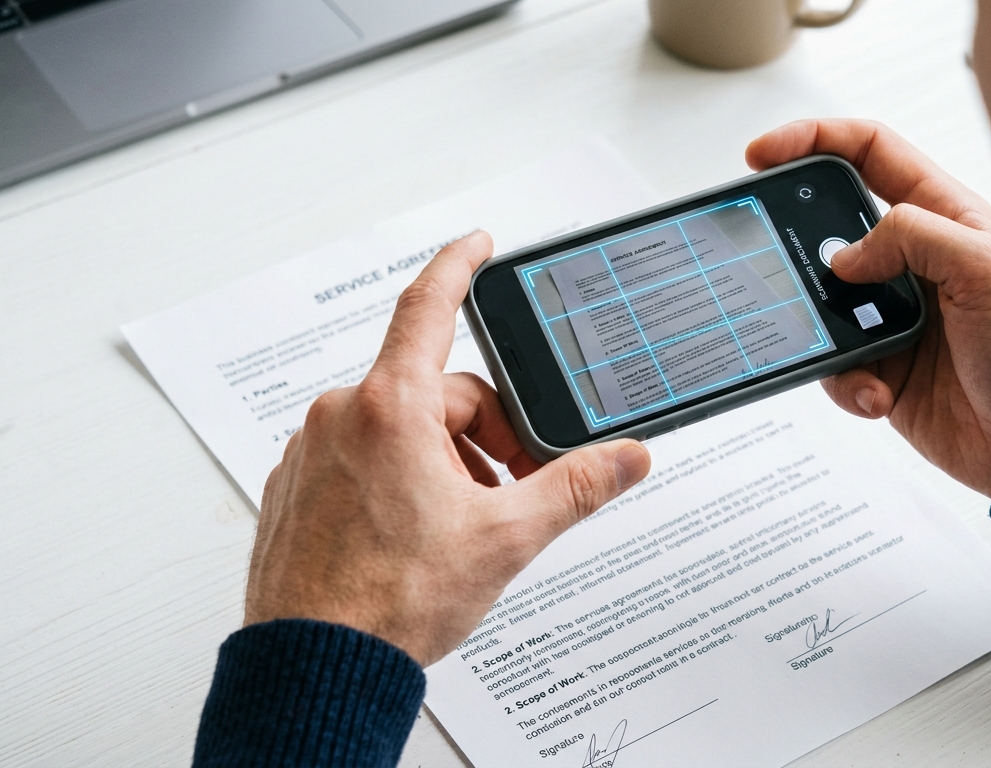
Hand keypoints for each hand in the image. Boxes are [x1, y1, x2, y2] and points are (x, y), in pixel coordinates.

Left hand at [244, 232, 651, 666]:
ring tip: (460, 529)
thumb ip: (575, 487)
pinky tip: (414, 537)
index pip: (429, 306)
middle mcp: (341, 418)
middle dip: (484, 436)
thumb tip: (626, 458)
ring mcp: (311, 454)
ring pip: (399, 431)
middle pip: (436, 394)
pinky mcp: (295, 488)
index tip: (478, 244)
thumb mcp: (505, 538)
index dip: (460, 265)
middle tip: (508, 494)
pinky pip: (362, 460)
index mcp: (389, 410)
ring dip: (443, 464)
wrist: (315, 668)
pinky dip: (398, 483)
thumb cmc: (388, 604)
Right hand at [747, 120, 990, 502]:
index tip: (763, 154)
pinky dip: (847, 382)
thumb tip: (845, 254)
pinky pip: (835, 364)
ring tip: (853, 350)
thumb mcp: (985, 268)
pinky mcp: (882, 368)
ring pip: (822, 303)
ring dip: (823, 328)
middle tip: (772, 260)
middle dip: (797, 245)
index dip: (814, 140)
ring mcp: (894, 316)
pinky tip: (878, 394)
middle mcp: (914, 262)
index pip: (870, 152)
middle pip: (830, 228)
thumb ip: (911, 236)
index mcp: (944, 217)